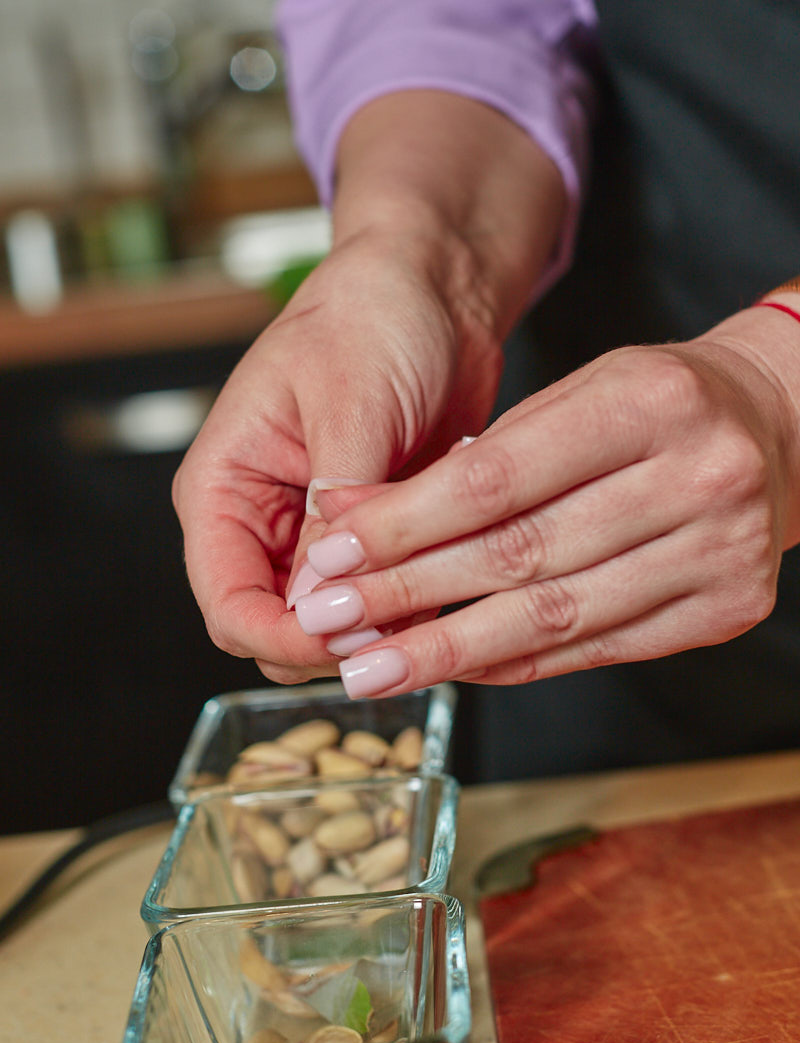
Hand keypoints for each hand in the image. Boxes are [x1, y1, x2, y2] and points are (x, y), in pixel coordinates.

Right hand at [171, 227, 502, 683]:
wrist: (433, 288)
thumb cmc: (372, 316)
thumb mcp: (349, 407)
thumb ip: (334, 508)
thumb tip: (324, 604)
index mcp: (224, 490)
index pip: (229, 607)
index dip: (284, 639)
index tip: (348, 639)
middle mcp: (262, 525)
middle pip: (281, 632)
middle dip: (340, 640)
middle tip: (408, 616)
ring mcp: (318, 538)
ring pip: (338, 626)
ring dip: (388, 621)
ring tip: (442, 569)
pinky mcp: (373, 539)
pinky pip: (388, 598)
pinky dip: (420, 594)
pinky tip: (455, 552)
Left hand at [292, 307, 799, 695]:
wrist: (779, 429)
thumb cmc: (658, 404)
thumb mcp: (574, 395)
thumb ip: (476, 460)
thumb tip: (356, 519)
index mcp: (650, 402)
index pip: (498, 480)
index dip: (405, 526)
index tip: (335, 557)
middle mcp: (699, 477)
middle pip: (521, 555)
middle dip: (411, 596)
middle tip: (334, 624)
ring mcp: (722, 551)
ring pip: (557, 616)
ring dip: (451, 649)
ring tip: (376, 669)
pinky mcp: (728, 609)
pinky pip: (598, 648)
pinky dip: (517, 662)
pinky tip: (456, 669)